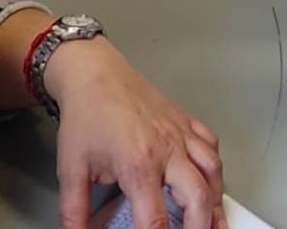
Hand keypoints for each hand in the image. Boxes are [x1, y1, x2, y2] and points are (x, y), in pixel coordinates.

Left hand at [50, 36, 224, 228]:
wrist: (94, 73)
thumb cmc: (85, 118)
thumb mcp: (71, 170)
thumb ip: (73, 212)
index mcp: (138, 166)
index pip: (155, 219)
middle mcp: (167, 150)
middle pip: (197, 198)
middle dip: (200, 227)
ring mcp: (180, 133)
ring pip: (213, 170)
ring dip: (215, 200)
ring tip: (215, 220)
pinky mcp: (185, 120)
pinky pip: (211, 144)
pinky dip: (214, 165)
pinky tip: (210, 178)